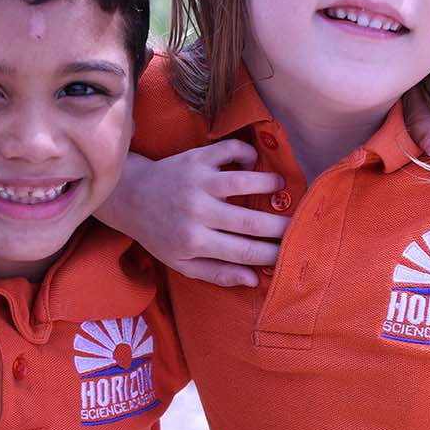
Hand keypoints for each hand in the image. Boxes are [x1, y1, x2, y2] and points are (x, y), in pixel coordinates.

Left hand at [100, 144, 289, 286]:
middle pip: (250, 222)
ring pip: (243, 181)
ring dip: (269, 183)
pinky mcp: (195, 158)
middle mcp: (197, 212)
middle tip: (299, 225)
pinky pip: (229, 150)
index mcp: (194, 241)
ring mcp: (196, 182)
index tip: (289, 252)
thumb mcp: (181, 263)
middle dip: (281, 226)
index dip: (272, 254)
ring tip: (281, 186)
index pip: (244, 252)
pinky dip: (246, 153)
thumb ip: (217, 273)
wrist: (130, 197)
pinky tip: (252, 163)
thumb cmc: (160, 234)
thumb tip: (255, 279)